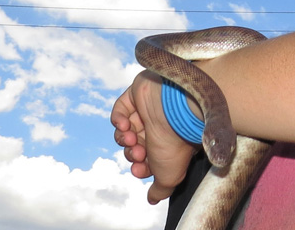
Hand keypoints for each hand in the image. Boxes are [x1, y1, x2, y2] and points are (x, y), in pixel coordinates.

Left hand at [111, 70, 199, 203]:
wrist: (175, 110)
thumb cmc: (175, 143)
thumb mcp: (169, 175)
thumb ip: (160, 189)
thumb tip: (153, 199)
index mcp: (169, 143)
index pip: (148, 159)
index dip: (141, 166)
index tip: (139, 169)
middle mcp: (159, 127)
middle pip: (134, 146)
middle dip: (132, 153)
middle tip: (138, 153)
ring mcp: (147, 111)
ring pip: (125, 131)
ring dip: (124, 139)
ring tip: (131, 138)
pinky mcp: (137, 95)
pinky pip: (120, 111)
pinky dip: (118, 120)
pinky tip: (125, 125)